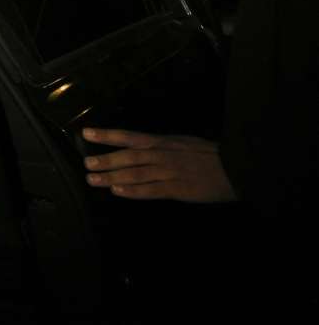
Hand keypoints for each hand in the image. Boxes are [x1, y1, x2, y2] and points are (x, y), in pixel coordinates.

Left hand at [82, 128, 237, 202]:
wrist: (236, 168)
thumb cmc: (208, 155)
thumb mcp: (181, 142)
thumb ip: (160, 146)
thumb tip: (136, 146)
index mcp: (163, 142)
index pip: (130, 136)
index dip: (107, 134)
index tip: (86, 133)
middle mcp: (163, 154)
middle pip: (129, 156)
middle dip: (106, 159)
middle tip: (86, 164)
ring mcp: (170, 172)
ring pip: (136, 173)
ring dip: (112, 177)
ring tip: (93, 180)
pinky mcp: (178, 189)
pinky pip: (152, 190)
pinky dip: (134, 191)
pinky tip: (118, 191)